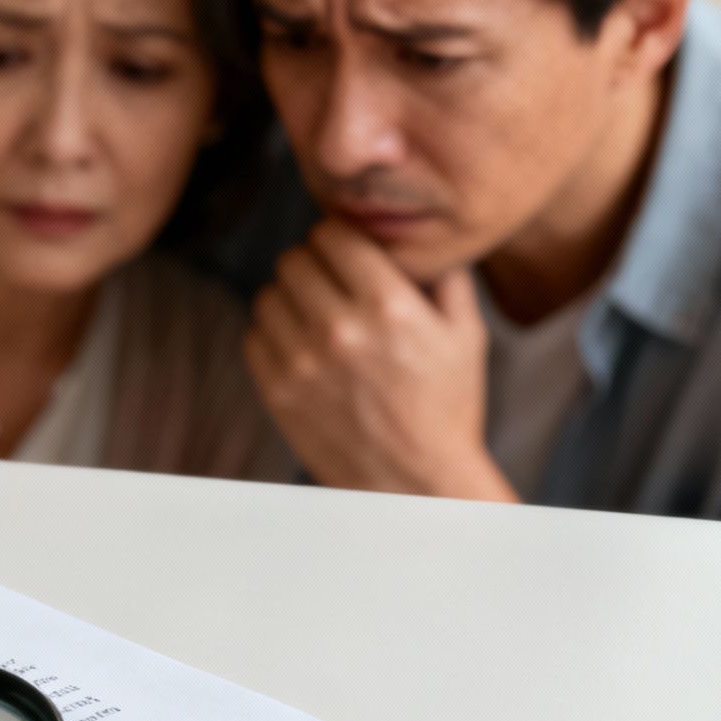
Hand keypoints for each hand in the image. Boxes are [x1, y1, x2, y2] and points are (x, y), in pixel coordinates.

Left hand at [243, 221, 515, 501]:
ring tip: (314, 315)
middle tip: (328, 282)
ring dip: (289, 298)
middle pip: (294, 258)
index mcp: (389, 306)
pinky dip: (272, 334)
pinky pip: (254, 335)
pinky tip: (300, 346)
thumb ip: (446, 278)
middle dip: (312, 263)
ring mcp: (302, 362)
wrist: (414, 485)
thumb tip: (421, 237)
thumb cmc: (447, 408)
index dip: (338, 237)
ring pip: (269, 294)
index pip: (333, 234)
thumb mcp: (466, 336)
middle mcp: (340, 329)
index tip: (346, 251)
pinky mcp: (277, 392)